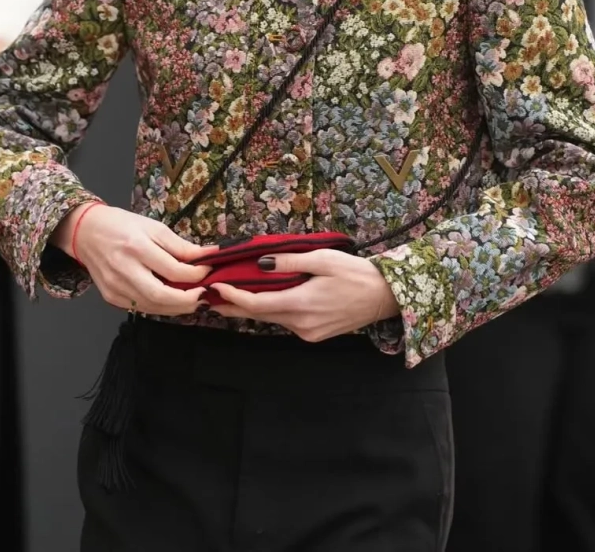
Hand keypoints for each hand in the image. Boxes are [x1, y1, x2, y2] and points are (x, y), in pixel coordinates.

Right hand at [54, 204, 218, 315]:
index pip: (173, 270)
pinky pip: (140, 308)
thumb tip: (209, 254)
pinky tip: (171, 301)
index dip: (196, 274)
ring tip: (193, 300)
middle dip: (188, 300)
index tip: (208, 271)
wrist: (86, 232)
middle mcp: (124, 269)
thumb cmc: (122, 225)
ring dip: (177, 308)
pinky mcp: (111, 297)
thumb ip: (180, 246)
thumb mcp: (154, 227)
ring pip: (152, 307)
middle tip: (204, 295)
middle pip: (161, 296)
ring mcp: (115, 287)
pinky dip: (160, 308)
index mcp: (137, 247)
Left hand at [209, 249, 400, 341]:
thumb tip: (261, 263)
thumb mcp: (322, 259)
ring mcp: (308, 333)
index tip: (216, 287)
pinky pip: (286, 322)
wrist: (383, 297)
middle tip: (211, 295)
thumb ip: (290, 261)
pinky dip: (272, 311)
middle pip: (260, 316)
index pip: (257, 305)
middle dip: (235, 305)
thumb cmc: (355, 273)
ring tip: (231, 296)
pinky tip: (264, 301)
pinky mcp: (314, 335)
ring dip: (253, 309)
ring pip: (272, 320)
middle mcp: (301, 324)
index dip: (233, 297)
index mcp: (301, 304)